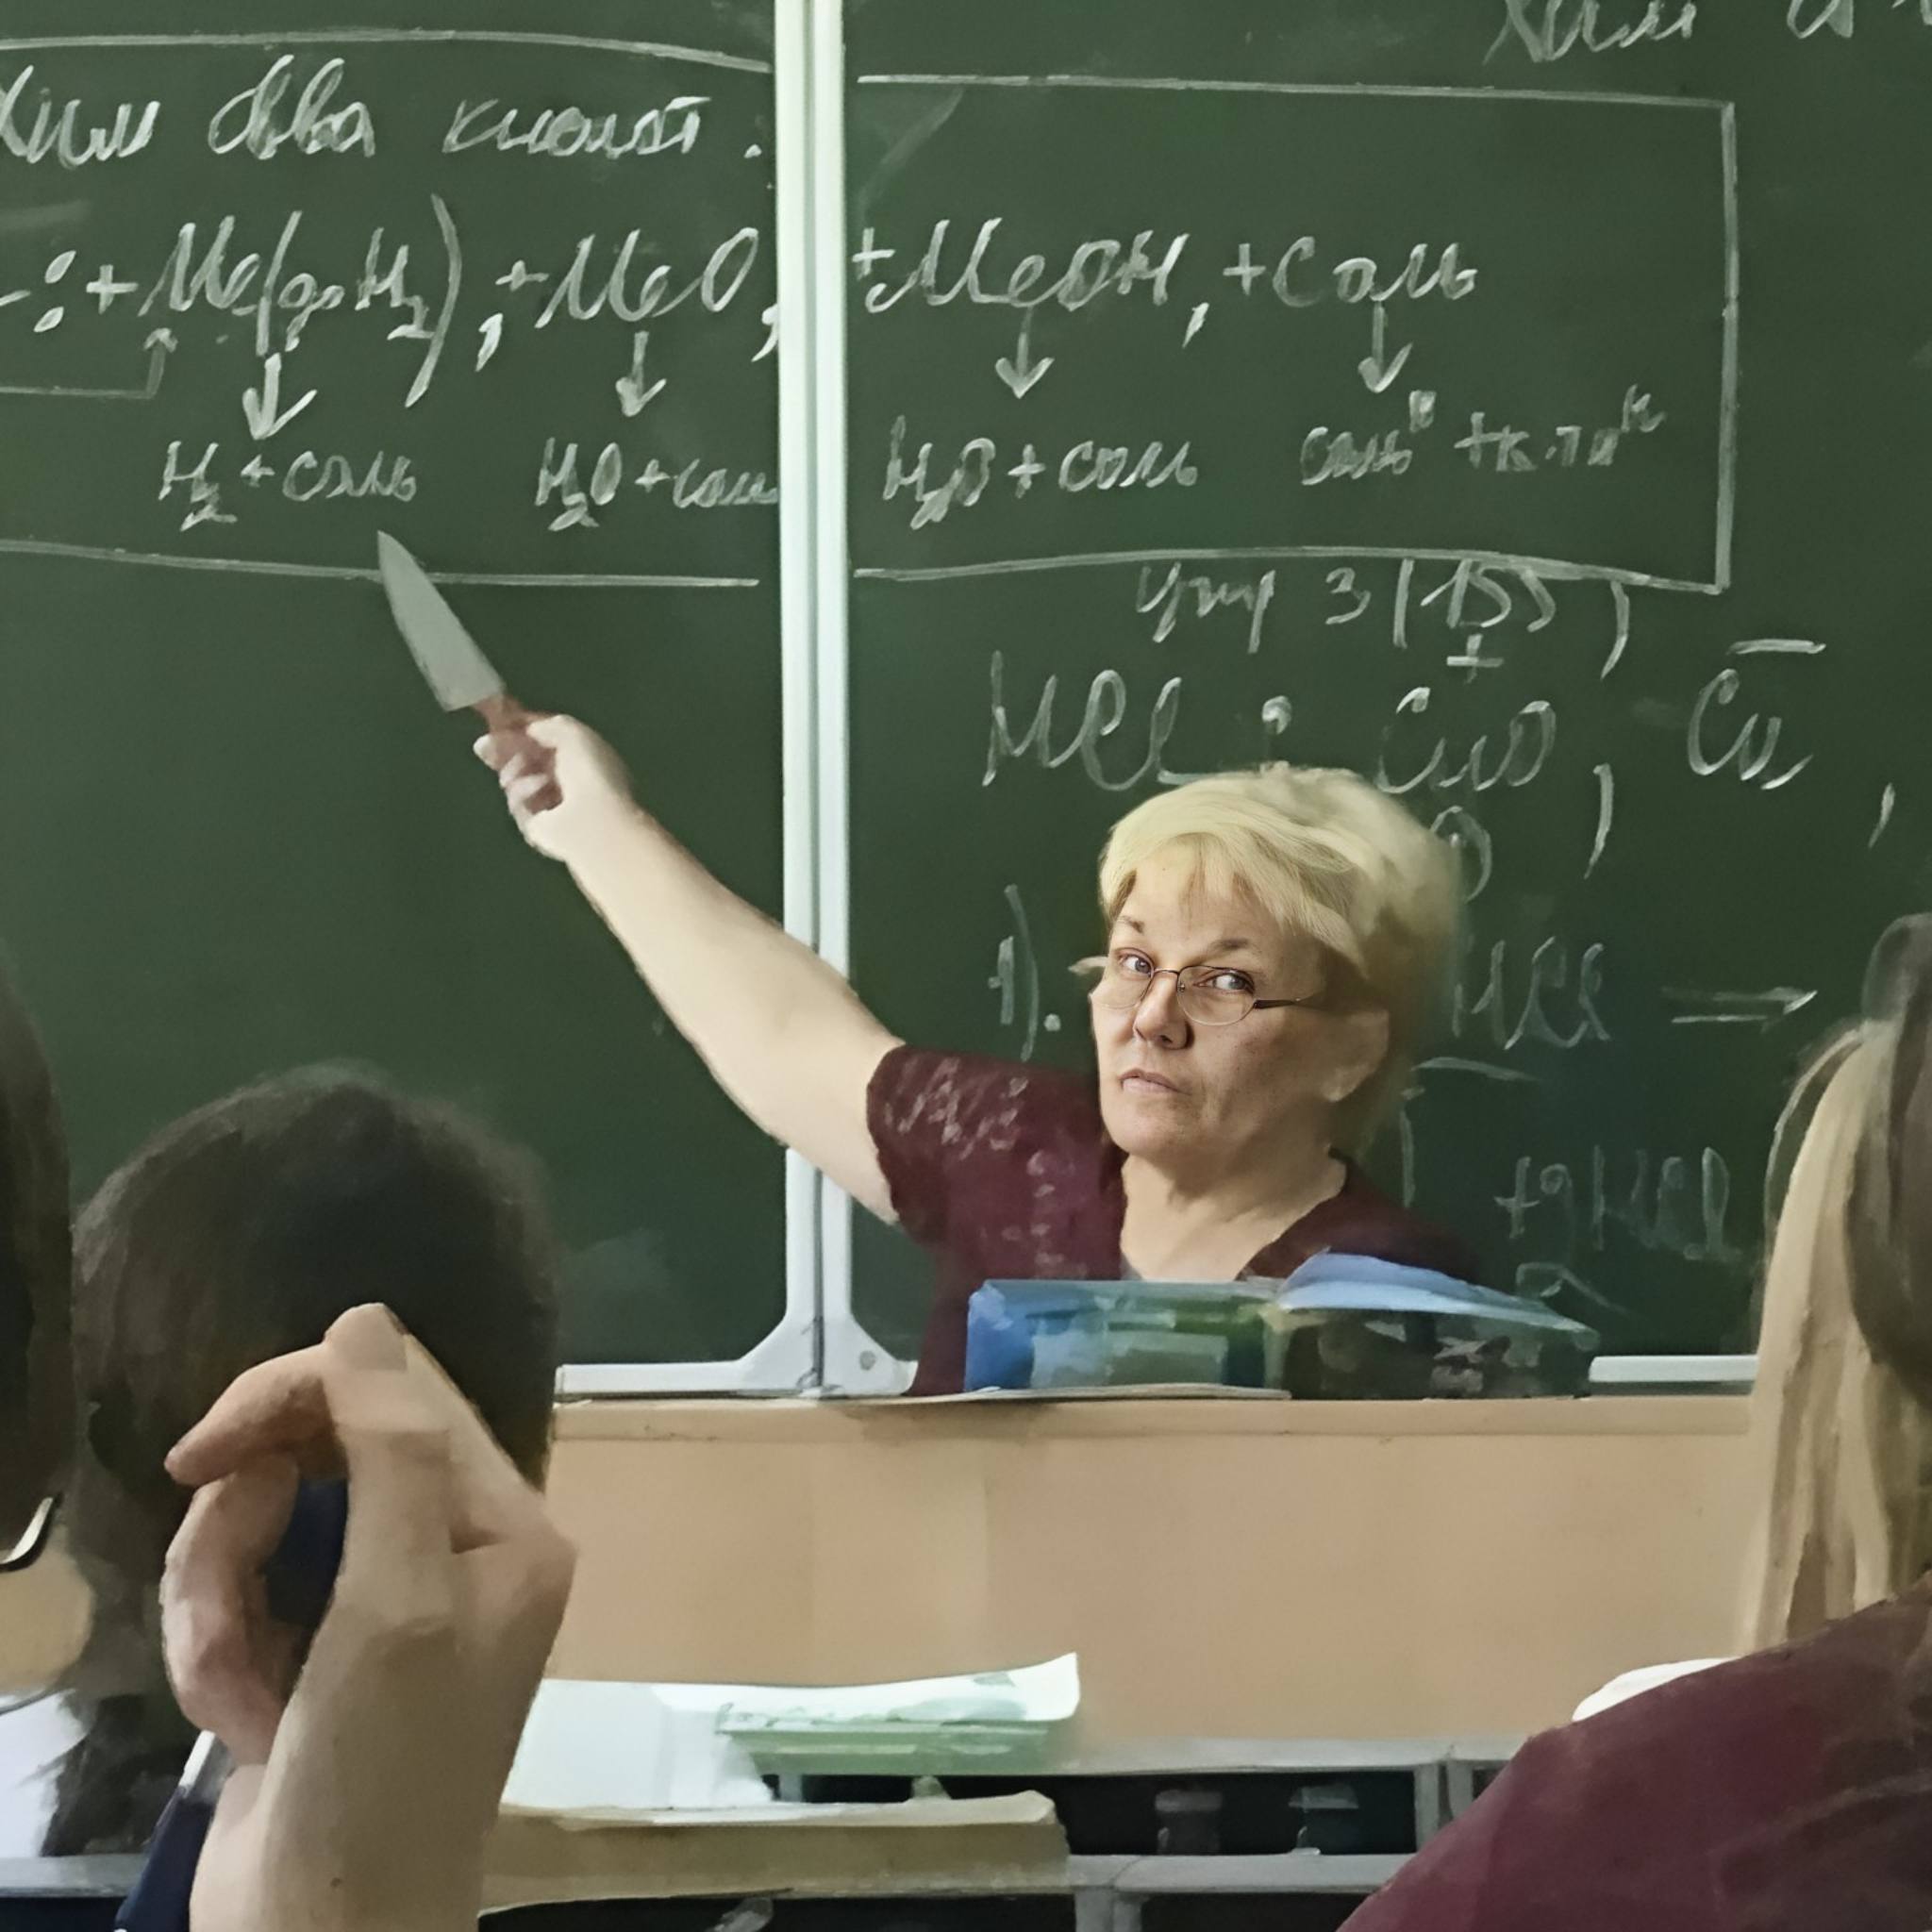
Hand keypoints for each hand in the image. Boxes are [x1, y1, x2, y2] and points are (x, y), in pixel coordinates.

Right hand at [162, 1305, 574, 1931]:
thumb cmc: (382, 1775)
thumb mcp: (398, 1604)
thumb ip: (392, 1451)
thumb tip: (366, 1318)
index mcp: (502, 1522)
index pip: (397, 1390)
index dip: (291, 1399)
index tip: (203, 1455)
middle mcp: (453, 1544)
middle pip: (317, 1451)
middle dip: (247, 1530)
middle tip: (228, 1604)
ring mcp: (380, 1598)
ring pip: (261, 1524)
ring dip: (221, 1606)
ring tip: (242, 1694)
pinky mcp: (313, 1648)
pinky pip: (238, 1595)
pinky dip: (215, 1654)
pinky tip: (240, 1724)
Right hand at [475, 713, 638, 865]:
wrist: (593, 819)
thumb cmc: (589, 771)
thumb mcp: (572, 733)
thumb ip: (546, 725)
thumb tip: (526, 729)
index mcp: (583, 755)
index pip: (545, 739)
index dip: (521, 730)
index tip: (495, 722)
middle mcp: (568, 780)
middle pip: (527, 759)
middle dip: (504, 749)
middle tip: (483, 746)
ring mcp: (552, 805)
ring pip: (516, 781)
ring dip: (514, 771)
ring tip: (520, 770)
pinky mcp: (536, 827)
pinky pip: (517, 804)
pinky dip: (522, 793)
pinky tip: (536, 790)